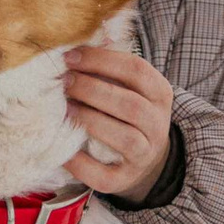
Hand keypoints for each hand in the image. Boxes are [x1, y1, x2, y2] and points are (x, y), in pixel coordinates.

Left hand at [62, 44, 174, 201]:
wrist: (145, 157)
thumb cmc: (128, 112)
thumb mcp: (130, 87)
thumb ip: (110, 67)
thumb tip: (77, 43)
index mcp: (160, 93)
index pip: (136, 70)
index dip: (102, 61)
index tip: (72, 57)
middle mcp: (157, 124)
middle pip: (128, 104)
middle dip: (92, 90)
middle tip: (65, 82)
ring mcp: (144, 154)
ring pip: (122, 137)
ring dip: (90, 120)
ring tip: (65, 109)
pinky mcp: (125, 180)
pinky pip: (104, 175)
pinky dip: (81, 163)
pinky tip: (63, 150)